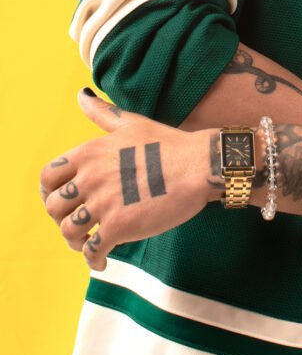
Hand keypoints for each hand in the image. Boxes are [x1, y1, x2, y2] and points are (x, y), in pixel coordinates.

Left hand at [40, 89, 215, 271]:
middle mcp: (91, 176)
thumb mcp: (131, 122)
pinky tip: (104, 260)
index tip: (62, 201)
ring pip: (68, 231)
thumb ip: (102, 113)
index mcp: (90, 152)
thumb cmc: (168, 144)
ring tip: (88, 244)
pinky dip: (94, 259)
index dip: (50, 192)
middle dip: (62, 218)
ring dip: (76, 242)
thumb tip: (82, 95)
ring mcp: (104, 202)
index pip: (48, 176)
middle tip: (79, 223)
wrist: (198, 165)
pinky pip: (93, 250)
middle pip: (53, 207)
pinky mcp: (119, 226)